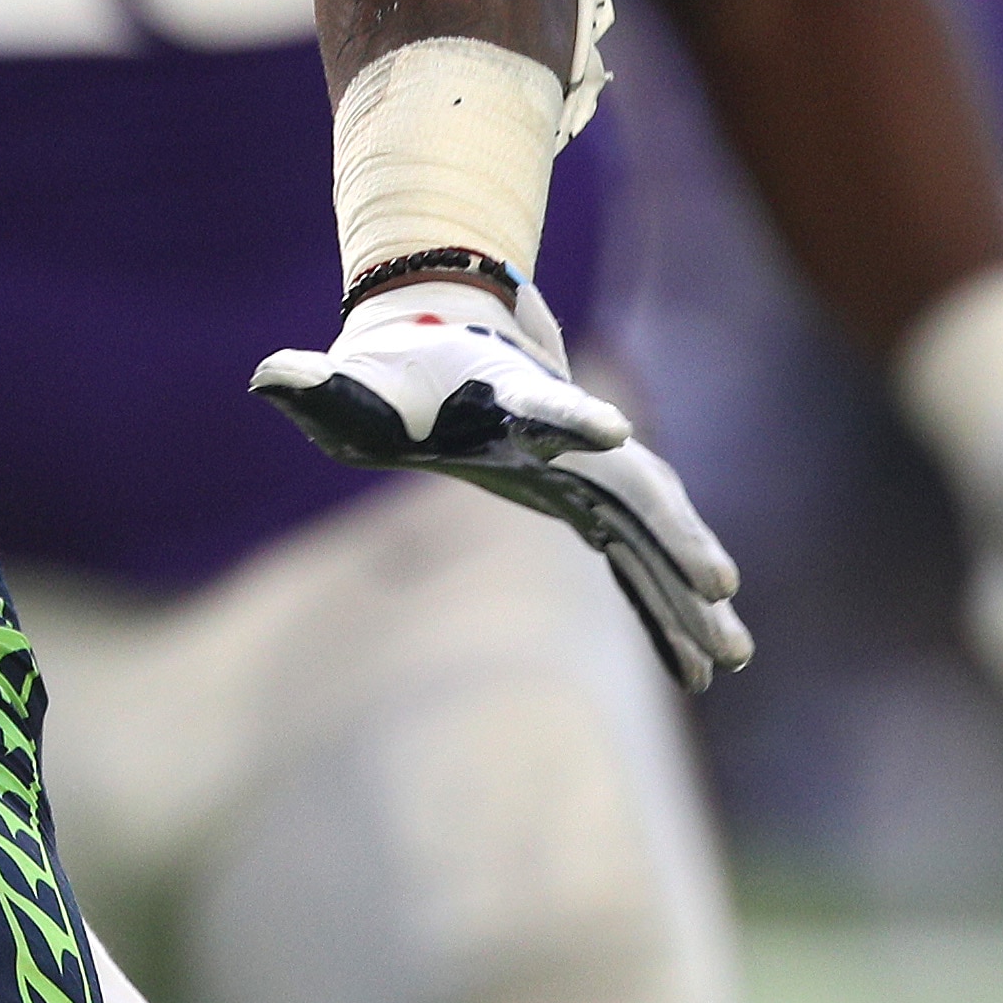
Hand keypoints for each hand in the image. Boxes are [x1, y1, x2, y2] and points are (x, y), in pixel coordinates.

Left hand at [254, 279, 753, 691]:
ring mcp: (585, 476)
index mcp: (508, 402)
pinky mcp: (585, 505)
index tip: (607, 434)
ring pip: (652, 537)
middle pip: (634, 490)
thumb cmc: (388, 368)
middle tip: (721, 590)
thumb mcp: (344, 381)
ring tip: (733, 654)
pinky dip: (665, 610)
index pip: (544, 407)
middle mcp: (565, 442)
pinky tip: (696, 667)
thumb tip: (269, 379)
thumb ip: (313, 382)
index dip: (569, 418)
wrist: (437, 335)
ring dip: (689, 592)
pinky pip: (636, 564)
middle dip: (677, 539)